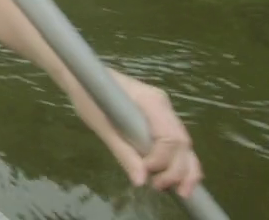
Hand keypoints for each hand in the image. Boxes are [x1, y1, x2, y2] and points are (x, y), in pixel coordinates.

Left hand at [69, 68, 204, 198]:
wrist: (83, 75)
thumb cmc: (89, 95)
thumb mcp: (102, 125)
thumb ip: (123, 152)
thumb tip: (141, 181)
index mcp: (152, 101)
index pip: (170, 136)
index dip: (163, 160)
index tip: (147, 174)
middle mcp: (163, 106)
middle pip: (183, 142)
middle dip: (178, 170)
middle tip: (159, 187)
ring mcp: (164, 112)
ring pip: (185, 144)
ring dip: (185, 170)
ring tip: (180, 193)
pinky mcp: (159, 120)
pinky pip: (175, 143)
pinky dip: (179, 162)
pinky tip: (178, 180)